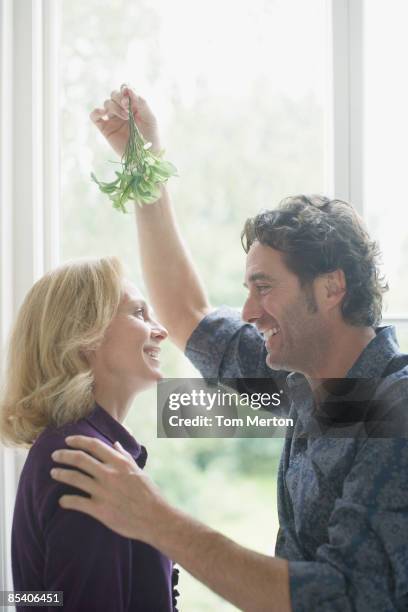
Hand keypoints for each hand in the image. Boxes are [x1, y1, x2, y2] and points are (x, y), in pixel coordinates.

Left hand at [50, 435, 166, 542]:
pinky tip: (62, 500)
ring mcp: (103, 492)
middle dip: (64, 455)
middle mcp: (109, 474)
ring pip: (74, 478)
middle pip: (80, 459)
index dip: (78, 440)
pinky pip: (76, 502)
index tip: (68, 440)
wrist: (155, 518)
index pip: (94, 445)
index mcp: (119, 463)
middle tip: (55, 455)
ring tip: (53, 473)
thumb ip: (124, 457)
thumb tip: (115, 444)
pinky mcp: (100, 510)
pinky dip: (66, 500)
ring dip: (61, 474)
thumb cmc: (149, 494)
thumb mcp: (138, 470)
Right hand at [90, 85, 160, 156]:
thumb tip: (128, 89)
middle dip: (120, 98)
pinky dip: (96, 111)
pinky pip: (94, 116)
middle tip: (128, 109)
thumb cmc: (151, 137)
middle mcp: (122, 110)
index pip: (125, 89)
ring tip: (125, 117)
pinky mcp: (105, 129)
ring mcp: (113, 119)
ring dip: (115, 107)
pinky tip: (103, 113)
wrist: (145, 156)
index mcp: (133, 105)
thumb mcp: (150, 117)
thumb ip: (141, 101)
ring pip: (106, 103)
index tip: (130, 98)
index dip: (125, 89)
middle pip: (114, 94)